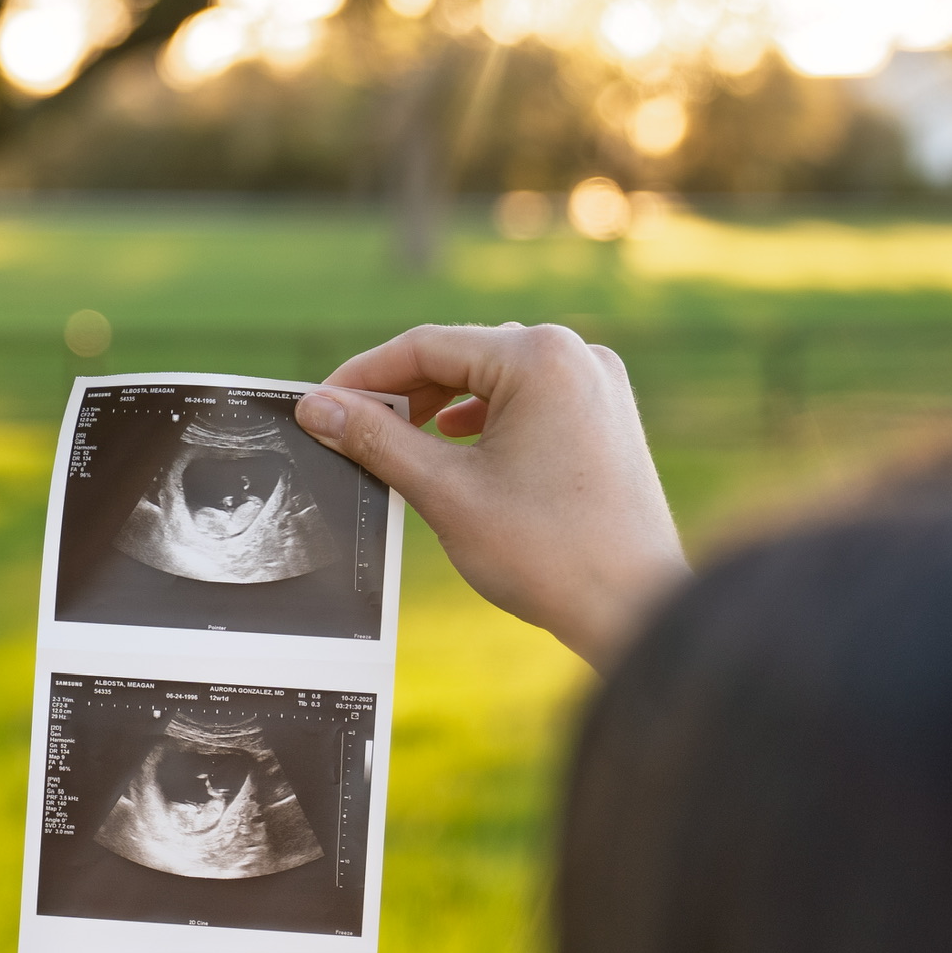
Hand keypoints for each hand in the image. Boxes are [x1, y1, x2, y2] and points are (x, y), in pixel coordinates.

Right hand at [295, 322, 687, 668]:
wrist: (634, 606)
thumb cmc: (547, 552)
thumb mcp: (444, 491)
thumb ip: (375, 439)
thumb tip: (316, 408)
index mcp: (539, 357)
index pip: (427, 346)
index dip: (363, 376)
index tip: (317, 406)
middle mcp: (576, 354)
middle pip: (462, 355)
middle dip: (402, 391)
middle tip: (347, 429)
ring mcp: (597, 383)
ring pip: (495, 376)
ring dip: (441, 404)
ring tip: (396, 440)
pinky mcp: (605, 415)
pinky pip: (529, 398)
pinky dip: (485, 417)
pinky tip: (457, 443)